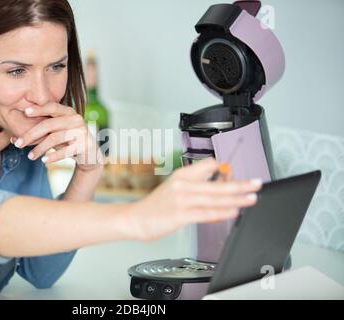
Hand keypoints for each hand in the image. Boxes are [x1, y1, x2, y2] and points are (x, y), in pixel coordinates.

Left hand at [12, 102, 103, 171]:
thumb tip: (13, 139)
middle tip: (18, 144)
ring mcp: (81, 132)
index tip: (24, 112)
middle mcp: (76, 119)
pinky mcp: (85, 145)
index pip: (52, 107)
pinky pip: (65, 151)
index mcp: (68, 112)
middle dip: (31, 134)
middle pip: (49, 124)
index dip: (38, 109)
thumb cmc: (68, 142)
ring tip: (30, 157)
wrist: (90, 154)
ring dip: (40, 148)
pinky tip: (44, 161)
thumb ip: (39, 133)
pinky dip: (53, 156)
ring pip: (55, 138)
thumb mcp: (55, 134)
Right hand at [124, 157, 262, 240]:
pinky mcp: (180, 215)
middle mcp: (183, 184)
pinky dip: (221, 212)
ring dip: (236, 198)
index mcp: (183, 175)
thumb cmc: (156, 207)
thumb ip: (197, 188)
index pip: (209, 165)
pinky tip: (233, 211)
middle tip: (257, 183)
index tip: (236, 176)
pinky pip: (206, 213)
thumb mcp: (175, 188)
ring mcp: (182, 199)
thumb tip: (221, 193)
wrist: (135, 219)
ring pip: (215, 198)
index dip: (225, 170)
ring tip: (252, 198)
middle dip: (240, 184)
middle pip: (218, 182)